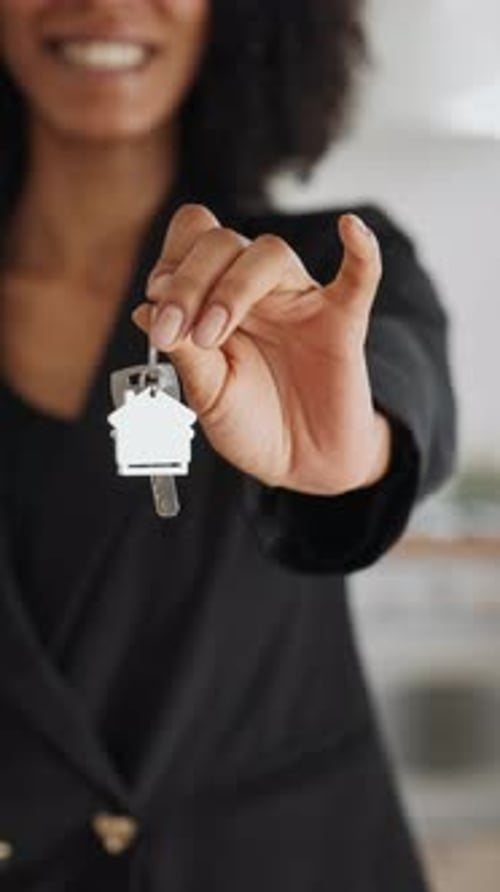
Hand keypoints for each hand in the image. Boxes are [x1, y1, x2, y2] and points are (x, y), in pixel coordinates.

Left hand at [132, 204, 391, 493]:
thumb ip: (183, 353)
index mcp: (216, 299)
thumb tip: (144, 310)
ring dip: (233, 286)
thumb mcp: (207, 395)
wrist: (300, 463)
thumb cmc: (253, 424)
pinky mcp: (342, 323)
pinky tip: (350, 229)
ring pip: (270, 255)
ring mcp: (300, 302)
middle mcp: (256, 291)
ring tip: (211, 336)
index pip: (192, 244)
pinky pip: (360, 277)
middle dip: (189, 282)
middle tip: (174, 331)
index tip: (157, 318)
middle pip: (223, 242)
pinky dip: (361, 251)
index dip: (169, 268)